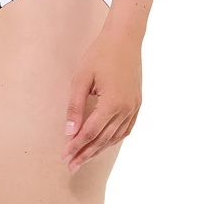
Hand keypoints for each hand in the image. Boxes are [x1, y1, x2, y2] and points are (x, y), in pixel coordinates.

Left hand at [61, 25, 141, 171]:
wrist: (124, 38)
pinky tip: (105, 143)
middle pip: (103, 139)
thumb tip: (70, 131)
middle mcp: (126, 109)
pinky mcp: (137, 104)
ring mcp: (134, 108)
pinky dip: (114, 139)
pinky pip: (126, 129)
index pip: (91, 132)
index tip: (65, 156)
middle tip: (71, 165)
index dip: (76, 145)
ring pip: (115, 137)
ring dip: (99, 149)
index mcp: (112, 103)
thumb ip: (75, 106)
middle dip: (86, 153)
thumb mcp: (82, 78)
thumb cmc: (100, 54)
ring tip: (84, 158)